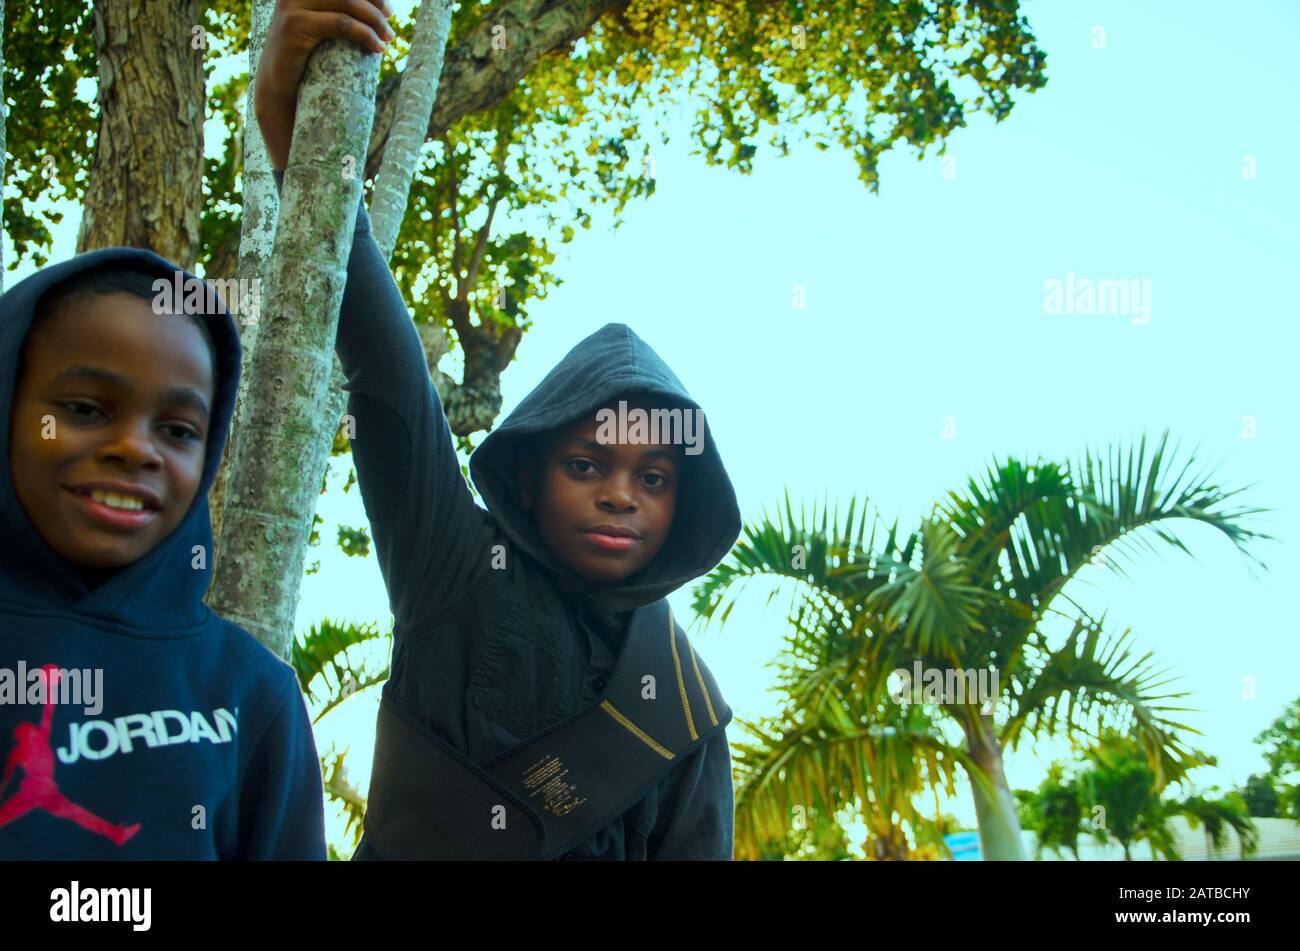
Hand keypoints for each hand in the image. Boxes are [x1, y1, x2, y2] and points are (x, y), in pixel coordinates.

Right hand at [254, 0, 395, 169]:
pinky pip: (340, 24)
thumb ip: (338, 14)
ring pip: (346, 3)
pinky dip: (364, 34)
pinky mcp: (295, 25)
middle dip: (374, 4)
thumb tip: (376, 10)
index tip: (388, 9)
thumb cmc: (307, 62)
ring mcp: (292, 6)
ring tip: (389, 37)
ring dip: (374, 19)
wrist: (279, 89)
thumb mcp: (322, 30)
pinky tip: (377, 48)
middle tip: (391, 21)